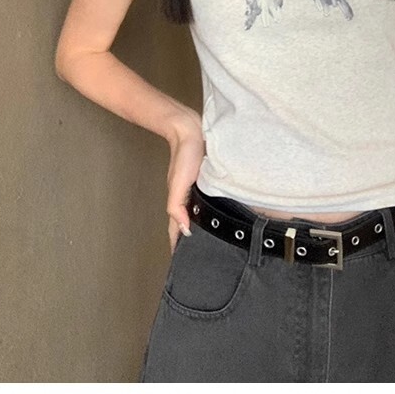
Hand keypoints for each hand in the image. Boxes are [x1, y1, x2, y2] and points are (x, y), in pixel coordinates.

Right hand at [165, 107, 204, 253]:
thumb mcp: (178, 183)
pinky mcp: (208, 181)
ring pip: (199, 215)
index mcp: (180, 201)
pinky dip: (209, 212)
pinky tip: (218, 215)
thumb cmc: (184, 154)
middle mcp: (189, 198)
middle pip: (187, 225)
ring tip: (208, 244)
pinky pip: (208, 201)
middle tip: (199, 258)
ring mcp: (198, 191)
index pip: (177, 230)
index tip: (182, 264)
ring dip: (201, 228)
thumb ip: (178, 207)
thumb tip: (184, 230)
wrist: (190, 129)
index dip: (178, 246)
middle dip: (190, 242)